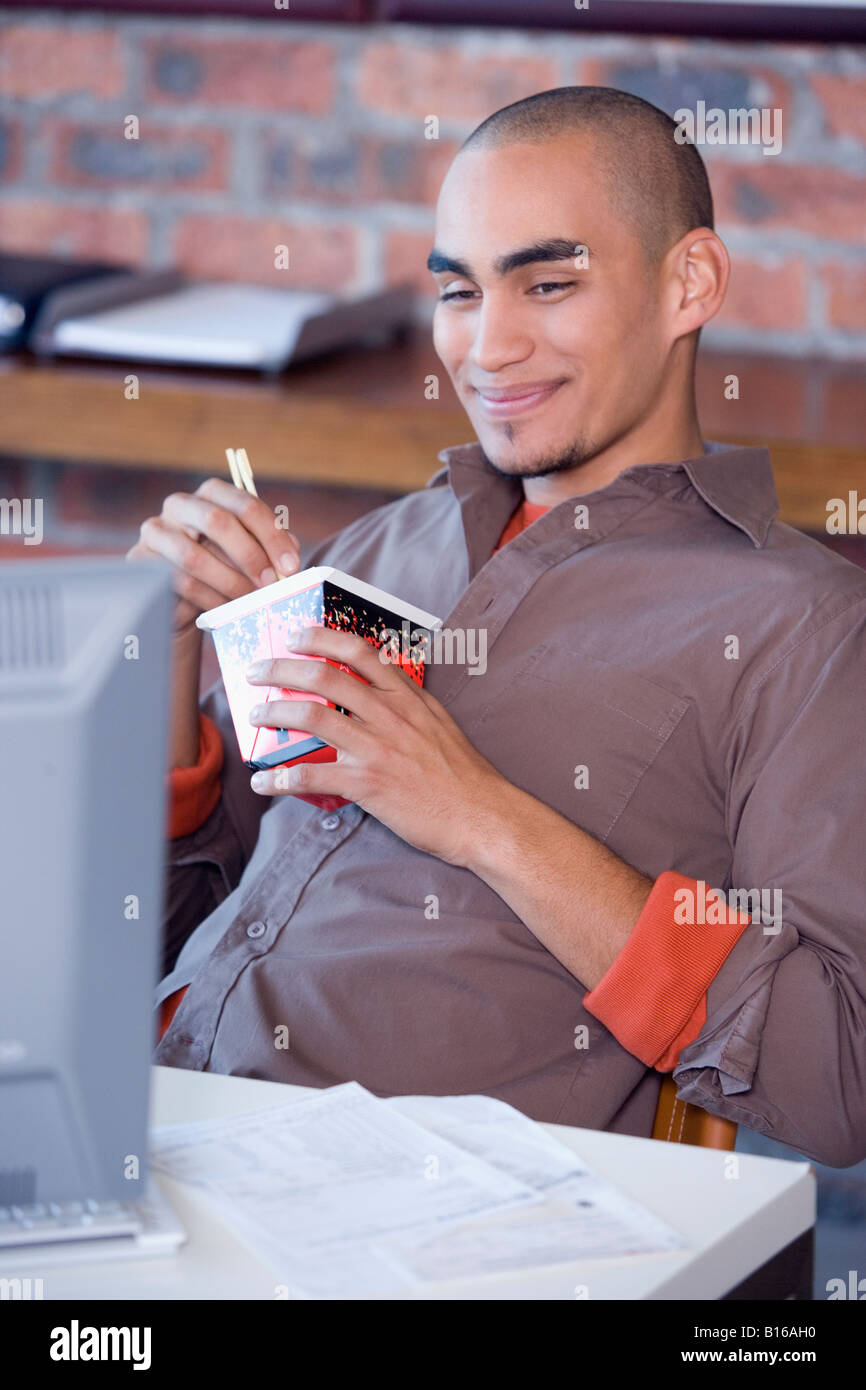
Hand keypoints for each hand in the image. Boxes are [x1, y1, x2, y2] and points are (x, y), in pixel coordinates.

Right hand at [125, 477, 300, 634]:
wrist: (185, 599)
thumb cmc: (225, 569)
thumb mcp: (253, 555)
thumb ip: (273, 549)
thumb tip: (290, 556)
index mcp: (213, 494)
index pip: (245, 504)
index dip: (271, 535)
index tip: (291, 566)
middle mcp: (181, 505)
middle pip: (217, 522)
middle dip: (250, 556)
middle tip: (271, 584)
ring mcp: (156, 531)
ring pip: (194, 556)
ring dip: (230, 582)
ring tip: (250, 601)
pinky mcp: (142, 562)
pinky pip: (179, 582)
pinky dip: (209, 599)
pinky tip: (226, 610)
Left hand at [245, 626, 505, 866]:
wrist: (482, 815)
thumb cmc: (463, 775)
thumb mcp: (439, 724)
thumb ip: (408, 704)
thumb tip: (380, 692)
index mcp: (406, 697)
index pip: (359, 652)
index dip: (321, 638)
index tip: (296, 635)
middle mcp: (389, 714)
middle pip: (324, 676)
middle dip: (281, 668)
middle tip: (258, 670)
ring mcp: (377, 748)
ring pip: (311, 716)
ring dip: (275, 712)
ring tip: (256, 714)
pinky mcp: (368, 784)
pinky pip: (311, 776)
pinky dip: (280, 779)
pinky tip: (264, 782)